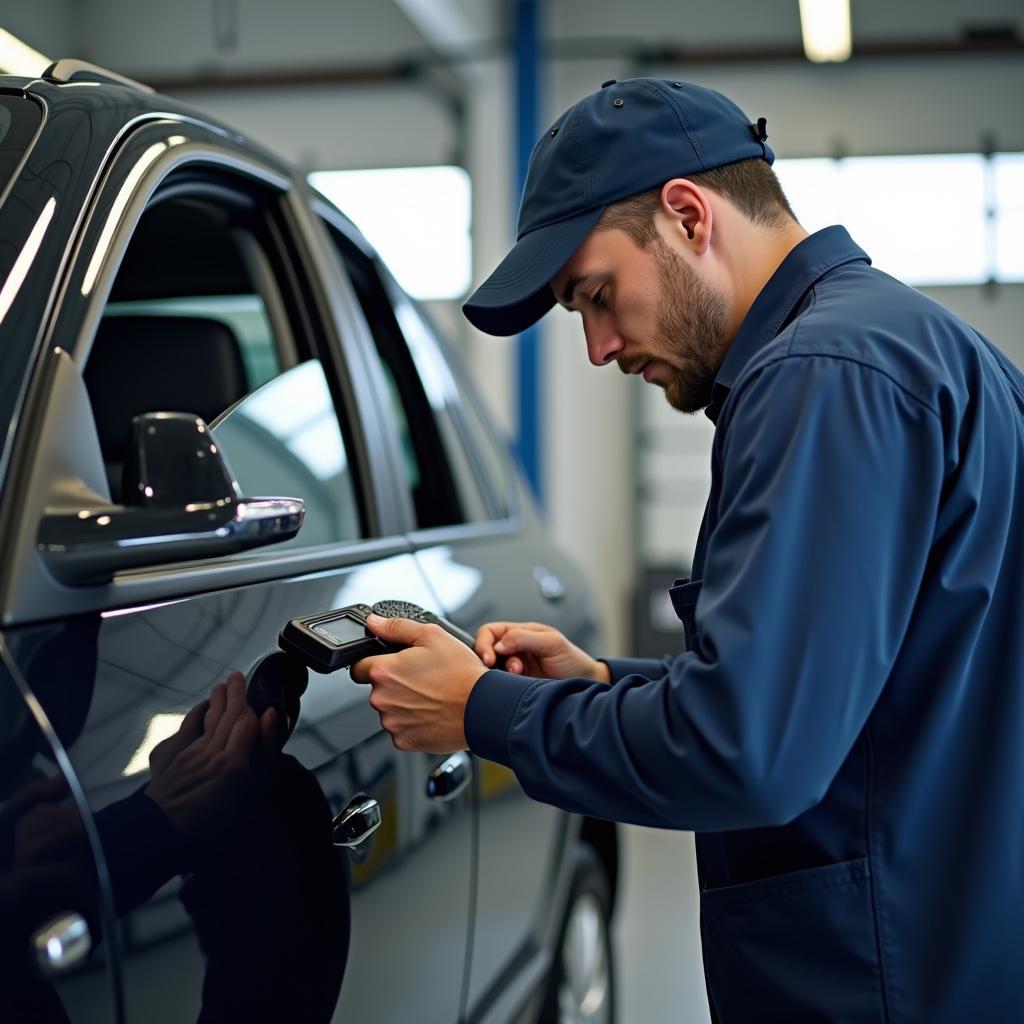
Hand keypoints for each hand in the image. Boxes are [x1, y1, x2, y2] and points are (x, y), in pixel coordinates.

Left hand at [145, 672, 277, 841]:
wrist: (161, 837)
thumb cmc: (213, 827)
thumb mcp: (251, 796)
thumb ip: (265, 755)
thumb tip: (272, 716)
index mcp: (233, 763)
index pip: (246, 722)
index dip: (252, 706)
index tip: (257, 693)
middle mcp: (210, 752)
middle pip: (226, 715)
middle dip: (233, 694)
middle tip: (237, 676)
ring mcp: (188, 753)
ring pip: (206, 718)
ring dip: (216, 700)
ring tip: (221, 686)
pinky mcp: (169, 759)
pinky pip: (185, 728)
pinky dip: (195, 715)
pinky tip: (200, 709)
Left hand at [351, 614, 487, 752]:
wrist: (481, 708)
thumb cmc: (460, 673)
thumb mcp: (432, 635)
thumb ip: (396, 627)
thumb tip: (374, 622)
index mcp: (384, 671)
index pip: (357, 667)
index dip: (372, 662)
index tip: (390, 664)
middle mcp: (382, 698)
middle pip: (377, 689)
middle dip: (393, 683)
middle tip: (421, 678)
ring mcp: (392, 722)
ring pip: (389, 710)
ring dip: (403, 703)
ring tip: (430, 695)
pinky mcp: (403, 740)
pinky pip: (401, 729)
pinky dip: (412, 722)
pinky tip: (431, 712)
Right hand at [475, 621, 609, 682]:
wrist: (586, 685)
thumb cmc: (573, 660)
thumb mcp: (552, 643)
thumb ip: (525, 638)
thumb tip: (499, 643)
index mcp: (520, 633)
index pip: (490, 632)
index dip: (484, 642)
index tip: (489, 656)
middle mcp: (514, 650)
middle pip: (486, 650)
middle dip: (488, 659)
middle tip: (493, 668)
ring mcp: (514, 669)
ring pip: (491, 669)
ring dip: (498, 673)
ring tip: (516, 675)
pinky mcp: (516, 686)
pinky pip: (500, 685)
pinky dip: (502, 686)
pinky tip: (515, 685)